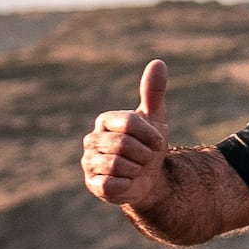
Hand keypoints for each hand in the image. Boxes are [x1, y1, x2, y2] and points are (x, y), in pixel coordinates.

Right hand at [81, 59, 173, 210]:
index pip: (129, 122)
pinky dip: (128, 185)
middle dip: (144, 154)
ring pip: (118, 165)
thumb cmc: (149, 146)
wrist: (149, 179)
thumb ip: (153, 92)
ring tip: (137, 169)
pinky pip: (112, 184)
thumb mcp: (155, 119)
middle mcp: (92, 139)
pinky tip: (129, 182)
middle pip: (124, 145)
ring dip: (137, 170)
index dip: (150, 135)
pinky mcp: (93, 184)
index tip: (158, 143)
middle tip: (146, 158)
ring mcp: (89, 162)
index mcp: (105, 120)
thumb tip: (158, 62)